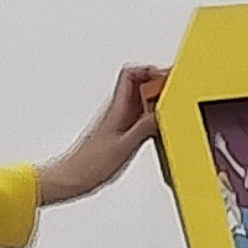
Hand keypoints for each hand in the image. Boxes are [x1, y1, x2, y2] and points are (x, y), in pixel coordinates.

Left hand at [37, 65, 170, 206]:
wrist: (72, 178)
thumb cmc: (89, 165)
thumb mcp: (124, 146)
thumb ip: (144, 128)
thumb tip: (163, 112)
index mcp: (116, 108)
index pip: (131, 74)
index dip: (150, 70)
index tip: (167, 79)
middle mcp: (118, 111)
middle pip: (140, 83)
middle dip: (158, 83)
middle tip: (174, 95)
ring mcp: (120, 121)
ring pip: (142, 99)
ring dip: (157, 100)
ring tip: (171, 112)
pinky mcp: (122, 133)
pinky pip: (141, 116)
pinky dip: (154, 117)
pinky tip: (160, 129)